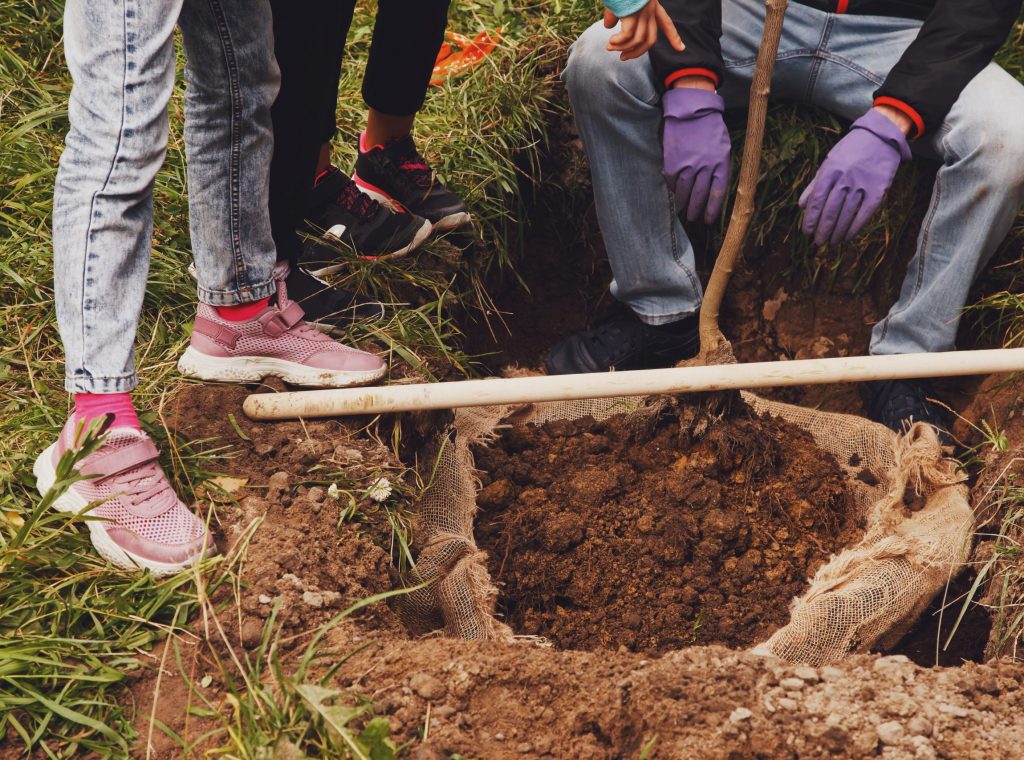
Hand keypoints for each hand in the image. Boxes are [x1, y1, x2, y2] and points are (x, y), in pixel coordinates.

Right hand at [605, 0, 683, 61]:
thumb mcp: (620, 1)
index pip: (666, 23)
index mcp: (653, 5)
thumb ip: (616, 14)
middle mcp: (650, 10)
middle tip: (623, 58)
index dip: (674, 37)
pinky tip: (610, 42)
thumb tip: (607, 26)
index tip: (681, 49)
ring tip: (609, 47)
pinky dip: (618, 42)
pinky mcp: (632, 13)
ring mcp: (642, 12)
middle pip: (650, 39)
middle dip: (638, 53)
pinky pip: (627, 36)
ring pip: (638, 40)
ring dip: (623, 48)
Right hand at [662, 88, 730, 223]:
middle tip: (692, 218)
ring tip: (682, 209)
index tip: (708, 220)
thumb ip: (718, 168)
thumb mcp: (723, 147)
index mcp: (721, 164)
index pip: (717, 194)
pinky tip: (674, 191)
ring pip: (684, 193)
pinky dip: (672, 189)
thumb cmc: (710, 128)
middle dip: (695, 210)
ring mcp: (687, 166)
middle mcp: (705, 167)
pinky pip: (672, 182)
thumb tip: (711, 188)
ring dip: (682, 203)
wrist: (692, 110)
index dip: (712, 210)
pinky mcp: (672, 163)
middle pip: (699, 196)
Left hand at [799, 108, 911, 245]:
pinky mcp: (878, 189)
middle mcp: (845, 178)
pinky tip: (847, 236)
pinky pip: (865, 213)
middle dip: (823, 229)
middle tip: (818, 242)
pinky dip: (855, 227)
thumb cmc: (850, 151)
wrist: (880, 137)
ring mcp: (862, 184)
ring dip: (837, 232)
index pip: (817, 201)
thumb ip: (815, 184)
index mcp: (830, 171)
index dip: (810, 219)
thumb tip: (802, 205)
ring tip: (831, 242)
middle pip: (830, 211)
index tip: (807, 232)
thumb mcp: (829, 163)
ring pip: (847, 214)